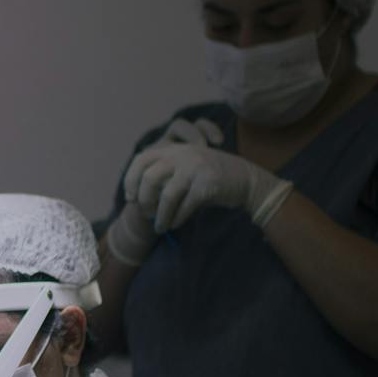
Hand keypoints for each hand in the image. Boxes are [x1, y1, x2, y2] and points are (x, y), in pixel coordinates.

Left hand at [107, 121, 219, 261]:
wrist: (246, 180)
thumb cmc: (211, 178)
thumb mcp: (186, 168)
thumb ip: (165, 174)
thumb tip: (137, 196)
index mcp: (175, 149)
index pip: (141, 159)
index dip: (130, 179)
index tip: (130, 198)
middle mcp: (183, 154)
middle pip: (149, 178)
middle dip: (144, 201)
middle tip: (146, 215)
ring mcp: (196, 168)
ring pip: (167, 196)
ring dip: (160, 216)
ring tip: (160, 227)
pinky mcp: (208, 184)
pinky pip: (184, 206)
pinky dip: (177, 218)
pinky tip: (175, 224)